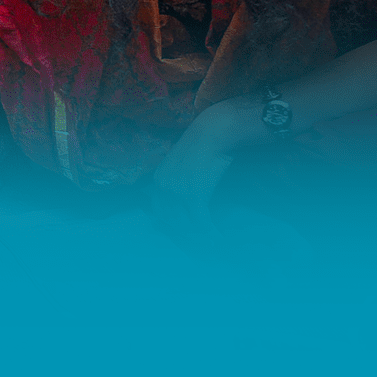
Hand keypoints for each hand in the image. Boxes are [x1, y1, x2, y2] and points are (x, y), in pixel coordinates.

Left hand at [151, 97, 262, 245]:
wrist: (212, 133)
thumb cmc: (201, 144)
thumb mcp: (181, 161)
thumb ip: (178, 178)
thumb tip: (186, 191)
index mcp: (158, 180)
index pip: (158, 211)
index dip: (170, 226)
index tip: (181, 235)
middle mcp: (163, 188)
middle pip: (170, 222)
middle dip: (184, 236)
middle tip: (198, 244)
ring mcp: (177, 193)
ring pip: (185, 225)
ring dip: (198, 237)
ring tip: (209, 243)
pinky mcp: (194, 196)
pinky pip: (201, 223)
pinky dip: (210, 233)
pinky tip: (218, 238)